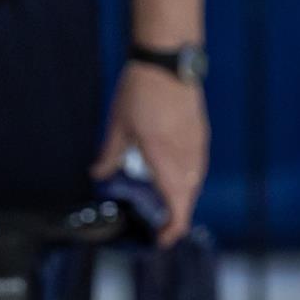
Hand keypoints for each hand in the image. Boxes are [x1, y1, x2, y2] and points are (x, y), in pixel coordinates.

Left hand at [93, 61, 208, 245]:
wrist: (169, 59)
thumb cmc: (142, 90)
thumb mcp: (118, 126)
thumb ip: (109, 155)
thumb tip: (98, 174)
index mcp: (166, 161)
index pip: (178, 208)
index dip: (173, 229)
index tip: (162, 240)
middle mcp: (187, 157)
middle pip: (187, 199)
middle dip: (174, 215)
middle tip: (157, 225)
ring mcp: (197, 145)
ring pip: (194, 183)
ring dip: (180, 196)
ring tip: (162, 201)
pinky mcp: (200, 133)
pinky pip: (196, 166)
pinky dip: (185, 177)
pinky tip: (171, 173)